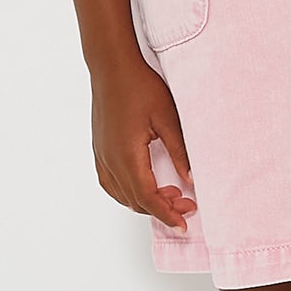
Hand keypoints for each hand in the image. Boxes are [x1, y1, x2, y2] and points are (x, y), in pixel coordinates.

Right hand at [90, 62, 197, 231]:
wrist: (112, 66)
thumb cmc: (140, 86)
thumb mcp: (168, 118)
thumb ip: (180, 151)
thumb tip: (191, 180)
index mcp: (127, 154)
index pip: (148, 197)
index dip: (167, 214)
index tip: (183, 224)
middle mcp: (110, 159)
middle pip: (135, 200)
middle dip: (161, 209)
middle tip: (187, 205)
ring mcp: (101, 155)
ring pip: (121, 194)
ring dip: (144, 201)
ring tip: (170, 194)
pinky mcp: (99, 149)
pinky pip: (110, 182)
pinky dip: (127, 192)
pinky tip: (143, 186)